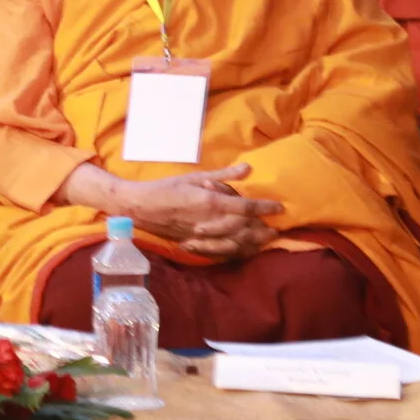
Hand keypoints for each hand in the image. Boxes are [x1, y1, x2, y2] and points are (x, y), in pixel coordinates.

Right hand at [122, 166, 281, 257]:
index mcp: (210, 201)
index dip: (264, 208)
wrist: (140, 207)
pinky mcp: (196, 244)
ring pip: (236, 242)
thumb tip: (248, 168)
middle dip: (263, 229)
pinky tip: (245, 249)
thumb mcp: (194, 177)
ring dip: (253, 242)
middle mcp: (210, 221)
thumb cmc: (166, 188)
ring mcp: (203, 236)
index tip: (279, 208)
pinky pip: (222, 251)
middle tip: (277, 228)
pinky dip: (236, 251)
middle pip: (245, 228)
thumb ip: (223, 175)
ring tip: (266, 240)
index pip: (245, 207)